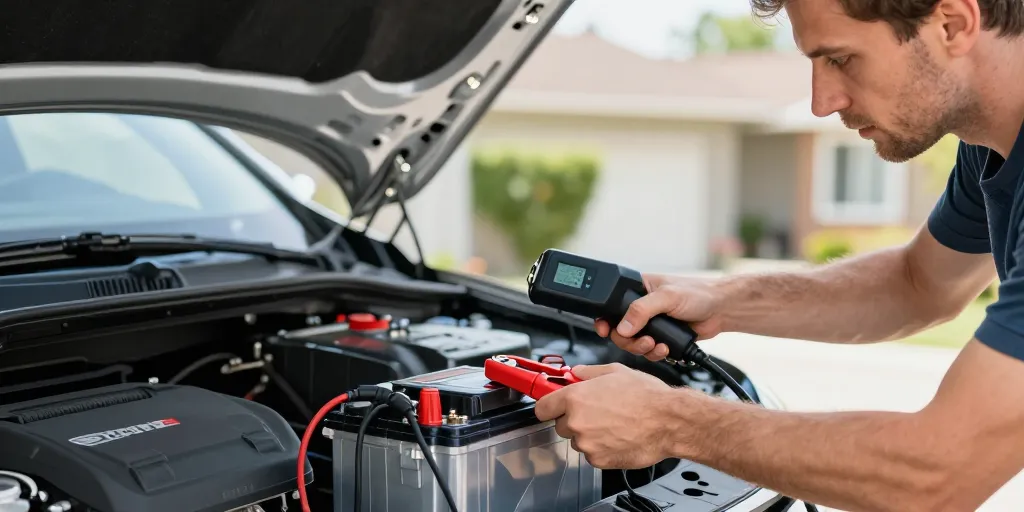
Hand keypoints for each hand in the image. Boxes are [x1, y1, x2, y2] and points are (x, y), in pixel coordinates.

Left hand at [534, 363, 684, 468]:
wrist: (669, 421)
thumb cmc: (647, 396)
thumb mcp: (615, 371)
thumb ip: (588, 372)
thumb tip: (575, 373)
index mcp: (576, 398)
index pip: (542, 407)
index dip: (548, 406)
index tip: (552, 406)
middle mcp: (577, 422)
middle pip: (560, 425)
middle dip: (573, 418)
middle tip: (596, 411)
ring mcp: (587, 443)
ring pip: (577, 440)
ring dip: (589, 434)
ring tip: (613, 423)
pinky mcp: (599, 460)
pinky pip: (592, 454)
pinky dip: (601, 448)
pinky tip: (618, 435)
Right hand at [595, 274, 724, 360]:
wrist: (721, 310)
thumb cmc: (698, 293)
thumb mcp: (667, 296)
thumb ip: (641, 310)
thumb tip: (622, 327)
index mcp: (638, 289)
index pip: (612, 305)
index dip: (606, 319)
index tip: (605, 330)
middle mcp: (641, 307)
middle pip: (619, 330)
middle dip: (629, 340)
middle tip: (643, 340)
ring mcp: (651, 324)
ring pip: (633, 343)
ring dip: (642, 348)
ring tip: (658, 345)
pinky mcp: (661, 338)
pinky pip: (648, 351)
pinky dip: (655, 353)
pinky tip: (666, 348)